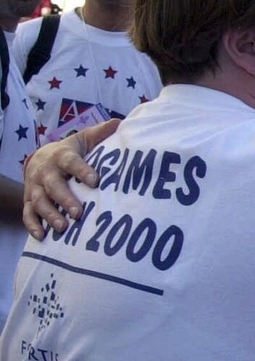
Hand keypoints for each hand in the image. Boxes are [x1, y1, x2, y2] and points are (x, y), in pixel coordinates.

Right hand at [23, 119, 118, 238]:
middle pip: (53, 185)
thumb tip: (120, 123)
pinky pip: (28, 214)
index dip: (82, 170)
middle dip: (65, 199)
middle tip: (78, 213)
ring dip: (50, 215)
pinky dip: (32, 225)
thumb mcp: (84, 140)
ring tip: (62, 228)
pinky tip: (41, 236)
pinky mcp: (29, 201)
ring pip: (39, 201)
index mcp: (61, 156)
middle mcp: (46, 172)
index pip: (71, 162)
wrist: (41, 158)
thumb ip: (101, 133)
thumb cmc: (71, 152)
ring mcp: (34, 187)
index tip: (95, 181)